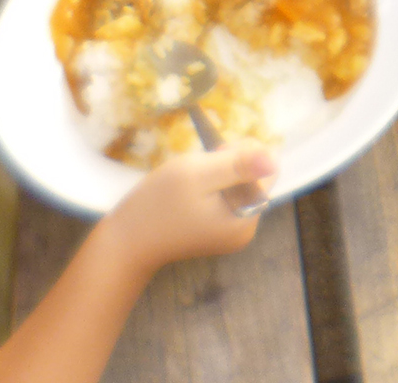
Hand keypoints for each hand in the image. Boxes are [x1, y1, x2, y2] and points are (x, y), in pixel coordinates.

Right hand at [100, 146, 274, 271]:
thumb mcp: (197, 174)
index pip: (266, 169)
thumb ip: (237, 165)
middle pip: (254, 178)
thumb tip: (273, 158)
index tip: (213, 157)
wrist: (124, 242)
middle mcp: (245, 231)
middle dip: (228, 166)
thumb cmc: (156, 205)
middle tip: (197, 171)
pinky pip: (224, 196)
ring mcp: (230, 233)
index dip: (241, 155)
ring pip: (237, 184)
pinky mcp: (216, 231)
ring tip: (190, 184)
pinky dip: (209, 187)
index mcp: (246, 220)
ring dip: (216, 175)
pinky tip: (188, 194)